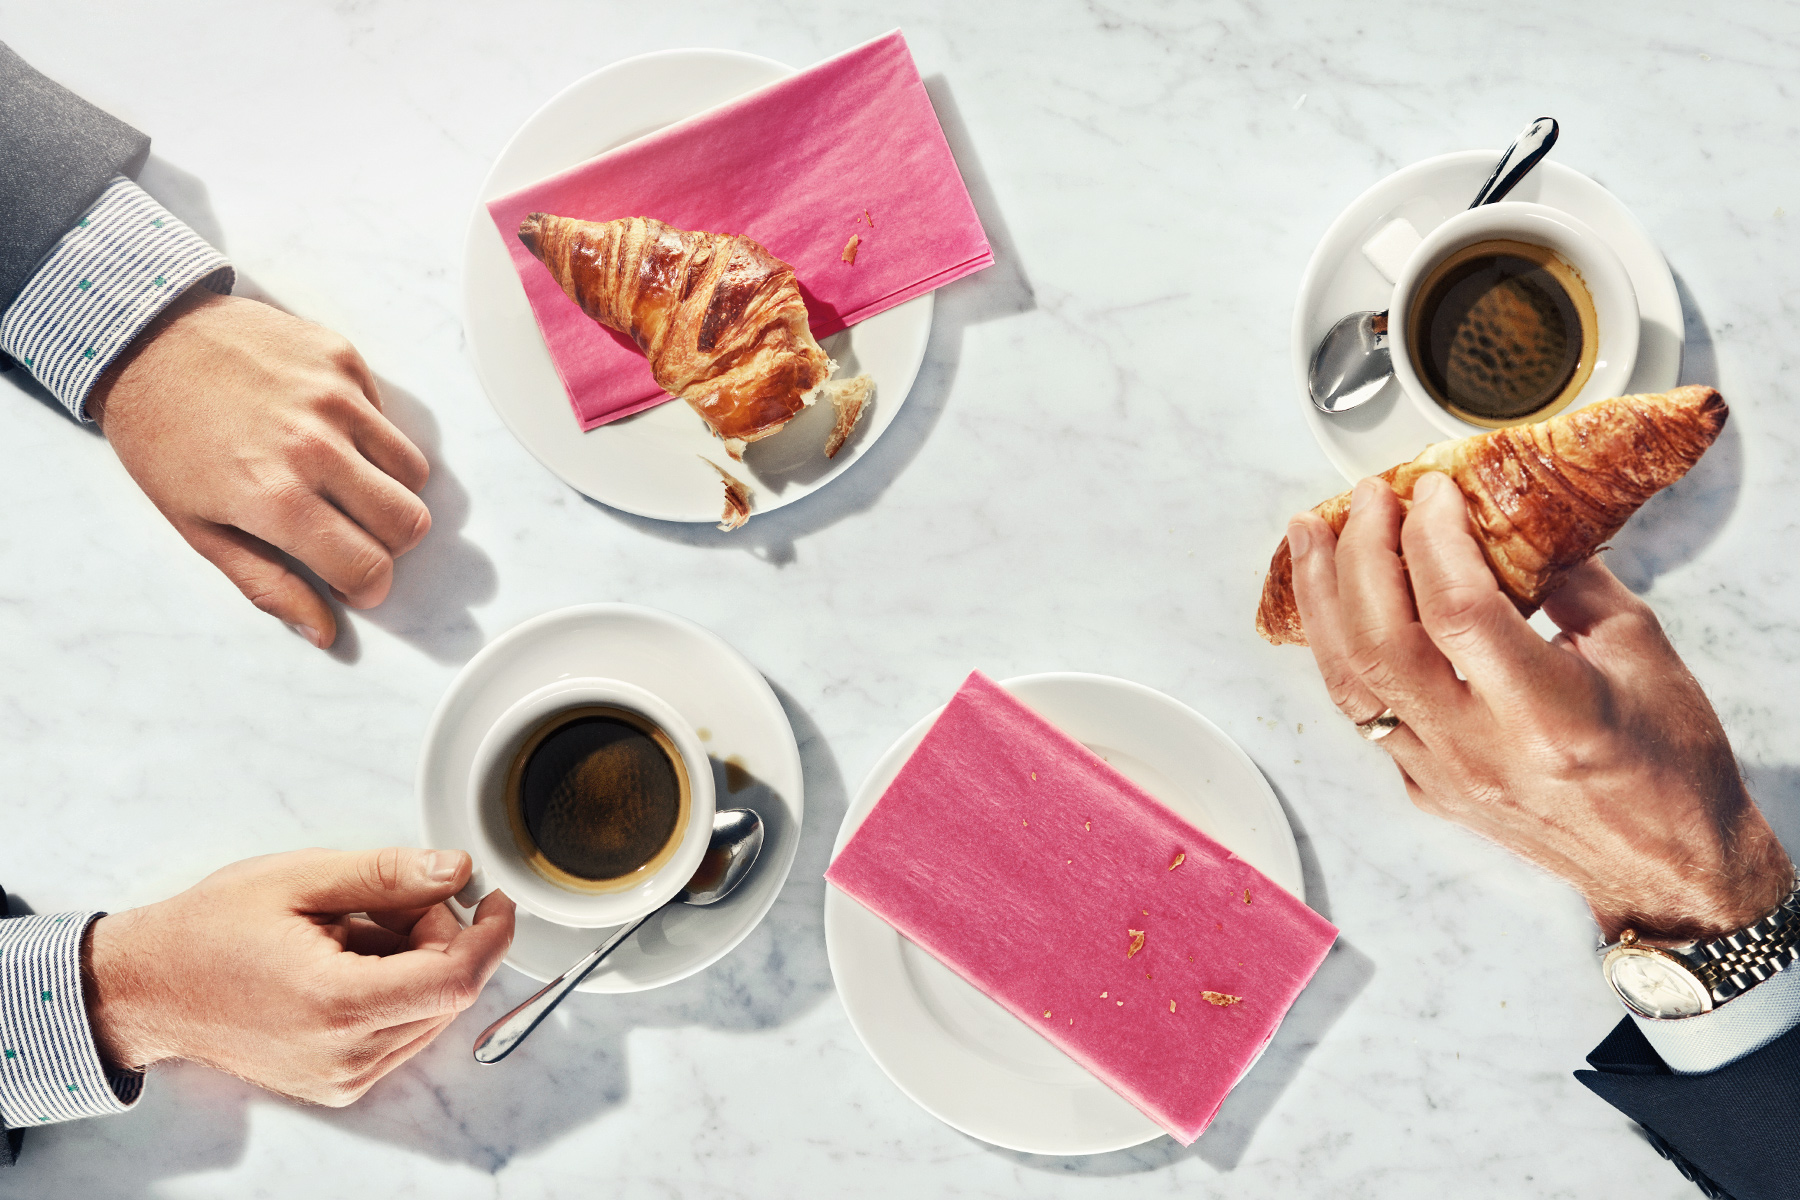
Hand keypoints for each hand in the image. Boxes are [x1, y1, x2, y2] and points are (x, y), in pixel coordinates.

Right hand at [83, 847, 513, 1105]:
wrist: (149, 988)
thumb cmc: (210, 932)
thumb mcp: (300, 879)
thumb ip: (388, 874)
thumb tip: (455, 869)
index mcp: (335, 1002)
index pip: (455, 980)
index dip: (490, 936)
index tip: (495, 901)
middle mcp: (344, 1054)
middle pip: (447, 992)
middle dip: (441, 936)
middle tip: (389, 901)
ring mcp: (342, 1077)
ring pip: (430, 1013)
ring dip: (417, 963)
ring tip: (354, 931)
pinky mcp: (337, 1083)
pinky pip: (401, 1032)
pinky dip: (396, 990)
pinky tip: (348, 962)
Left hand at [86, 289, 430, 648]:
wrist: (145, 339)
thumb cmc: (163, 440)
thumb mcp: (198, 528)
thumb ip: (268, 585)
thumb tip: (325, 632)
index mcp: (274, 498)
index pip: (369, 566)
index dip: (369, 588)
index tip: (354, 583)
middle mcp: (314, 446)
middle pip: (410, 522)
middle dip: (389, 545)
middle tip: (352, 537)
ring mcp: (333, 397)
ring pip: (413, 472)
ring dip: (388, 491)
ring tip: (344, 485)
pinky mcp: (341, 359)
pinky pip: (387, 419)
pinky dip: (369, 437)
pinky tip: (323, 432)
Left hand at [1286, 470, 1791, 944]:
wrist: (1669, 869)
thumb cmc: (1671, 764)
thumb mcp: (1642, 651)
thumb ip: (1572, 580)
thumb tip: (1513, 518)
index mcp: (1548, 714)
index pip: (1459, 610)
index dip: (1433, 538)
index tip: (1430, 489)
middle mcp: (1481, 751)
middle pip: (1382, 640)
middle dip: (1361, 554)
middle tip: (1365, 498)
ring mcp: (1443, 776)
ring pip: (1350, 679)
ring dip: (1321, 599)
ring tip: (1310, 537)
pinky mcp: (1426, 789)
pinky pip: (1364, 712)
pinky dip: (1343, 648)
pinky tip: (1334, 606)